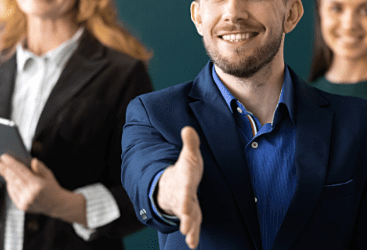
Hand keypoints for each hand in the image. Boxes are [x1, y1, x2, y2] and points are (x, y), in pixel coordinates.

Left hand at [0, 155, 81, 222]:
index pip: (21, 171)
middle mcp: (30, 194)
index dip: (11, 163)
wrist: (57, 204)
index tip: (4, 156)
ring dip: (6, 177)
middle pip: (13, 178)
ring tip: (2, 170)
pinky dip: (10, 186)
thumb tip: (32, 161)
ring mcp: (25, 201)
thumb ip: (40, 168)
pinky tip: (9, 180)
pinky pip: (12, 193)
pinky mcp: (22, 206)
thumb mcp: (49, 175)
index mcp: (38, 185)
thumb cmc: (52, 187)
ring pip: (12, 186)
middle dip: (4, 169)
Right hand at [156, 126, 203, 248]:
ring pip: (187, 218)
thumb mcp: (189, 156)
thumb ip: (190, 144)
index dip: (184, 194)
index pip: (184, 186)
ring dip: (189, 227)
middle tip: (185, 225)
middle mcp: (182, 196)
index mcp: (183, 181)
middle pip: (183, 206)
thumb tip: (188, 128)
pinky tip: (192, 244)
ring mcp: (186, 207)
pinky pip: (193, 226)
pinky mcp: (192, 214)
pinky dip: (192, 235)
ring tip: (190, 238)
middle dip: (184, 215)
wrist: (173, 184)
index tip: (183, 204)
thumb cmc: (184, 171)